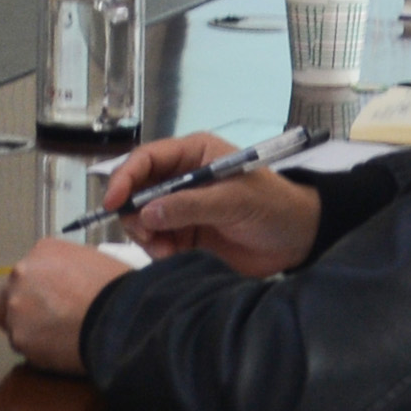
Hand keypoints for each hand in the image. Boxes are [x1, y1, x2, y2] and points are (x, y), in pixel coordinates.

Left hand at [0, 234, 124, 369]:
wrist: (120, 316)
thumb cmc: (115, 287)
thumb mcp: (91, 261)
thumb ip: (66, 270)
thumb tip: (64, 285)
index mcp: (40, 252)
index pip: (27, 273)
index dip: (39, 291)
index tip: (53, 302)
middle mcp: (20, 275)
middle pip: (10, 297)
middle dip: (25, 310)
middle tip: (48, 324)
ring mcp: (16, 308)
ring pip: (14, 324)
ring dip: (31, 332)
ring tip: (59, 341)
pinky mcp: (20, 338)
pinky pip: (25, 348)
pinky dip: (39, 352)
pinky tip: (61, 352)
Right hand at [96, 132, 326, 276]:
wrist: (298, 240)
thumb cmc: (272, 206)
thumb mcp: (233, 200)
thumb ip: (190, 205)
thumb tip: (146, 213)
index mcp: (193, 155)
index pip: (146, 159)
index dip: (124, 178)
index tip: (113, 202)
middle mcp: (181, 178)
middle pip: (136, 190)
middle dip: (134, 213)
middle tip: (147, 235)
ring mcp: (182, 208)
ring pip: (143, 219)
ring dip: (147, 235)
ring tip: (166, 250)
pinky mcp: (186, 235)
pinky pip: (157, 241)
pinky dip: (158, 250)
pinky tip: (173, 256)